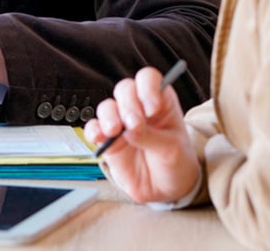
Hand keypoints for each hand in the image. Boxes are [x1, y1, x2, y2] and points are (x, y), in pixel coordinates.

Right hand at [83, 66, 200, 205]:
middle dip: (128, 104)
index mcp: (159, 101)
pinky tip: (99, 138)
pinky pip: (94, 129)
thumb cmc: (176, 162)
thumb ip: (150, 137)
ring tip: (116, 131)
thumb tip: (128, 130)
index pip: (148, 79)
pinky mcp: (107, 141)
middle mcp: (138, 108)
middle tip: (134, 123)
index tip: (151, 109)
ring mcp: (121, 123)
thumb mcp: (171, 149)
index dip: (147, 88)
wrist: (167, 190)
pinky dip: (93, 131)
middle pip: (125, 89)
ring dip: (109, 116)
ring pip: (107, 106)